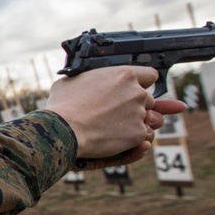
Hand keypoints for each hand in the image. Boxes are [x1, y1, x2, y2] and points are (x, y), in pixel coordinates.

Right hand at [45, 67, 186, 168]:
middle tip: (120, 113)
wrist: (64, 130)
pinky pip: (144, 136)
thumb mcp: (73, 81)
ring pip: (150, 119)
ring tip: (122, 128)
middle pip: (149, 99)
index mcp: (123, 75)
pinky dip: (134, 139)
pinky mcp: (138, 133)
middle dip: (137, 106)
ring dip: (139, 122)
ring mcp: (139, 113)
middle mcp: (136, 92)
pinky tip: (119, 139)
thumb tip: (82, 82)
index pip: (149, 75)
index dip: (142, 84)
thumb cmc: (63, 105)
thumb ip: (88, 80)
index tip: (135, 90)